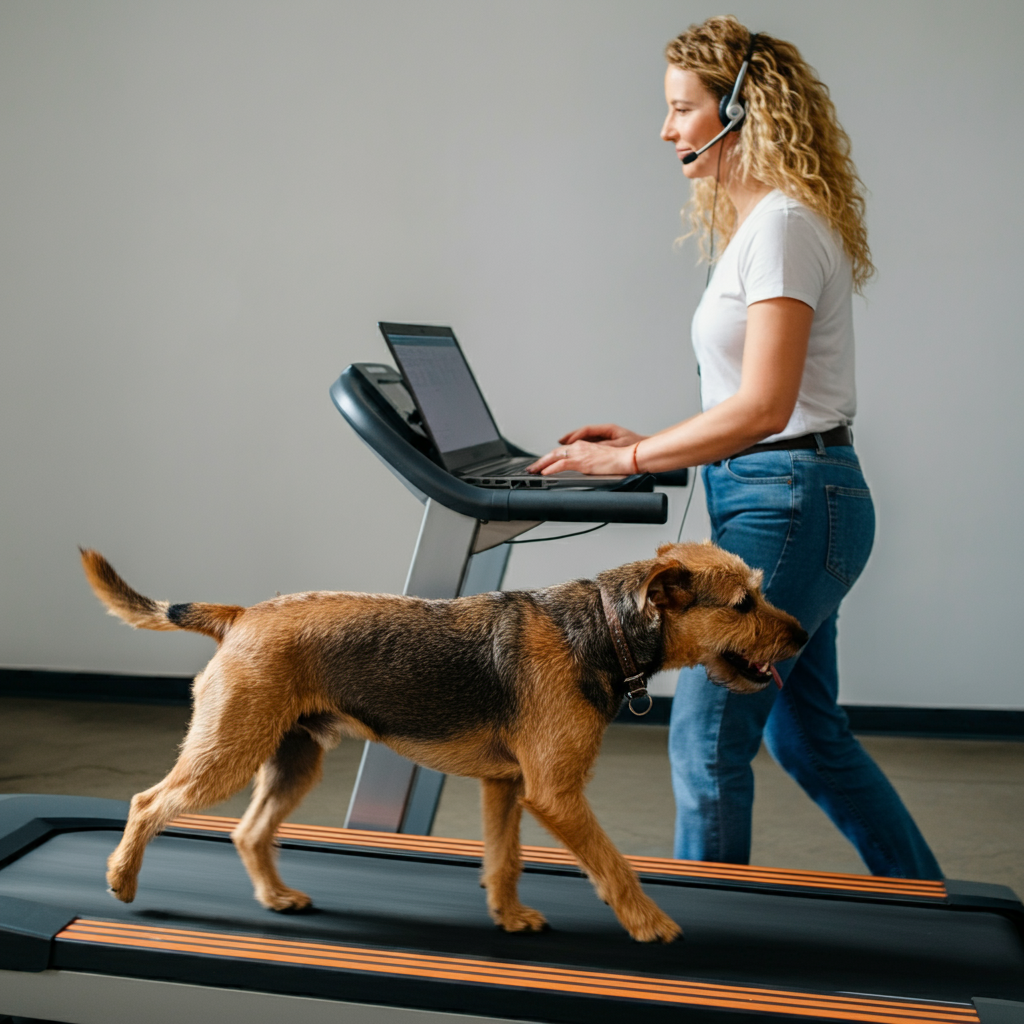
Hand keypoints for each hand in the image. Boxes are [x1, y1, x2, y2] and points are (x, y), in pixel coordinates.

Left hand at [527, 438, 642, 476]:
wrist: (626, 458)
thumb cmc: (617, 461)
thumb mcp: (598, 462)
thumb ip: (587, 464)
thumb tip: (580, 471)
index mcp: (583, 446)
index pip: (562, 452)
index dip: (550, 458)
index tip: (542, 464)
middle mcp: (579, 447)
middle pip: (554, 453)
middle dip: (541, 461)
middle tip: (531, 468)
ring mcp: (580, 453)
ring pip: (554, 457)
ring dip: (541, 465)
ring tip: (533, 471)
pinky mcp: (582, 461)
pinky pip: (561, 464)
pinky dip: (551, 469)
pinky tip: (544, 473)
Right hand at [558, 423, 644, 447]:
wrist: (646, 451)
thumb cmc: (636, 447)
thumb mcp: (619, 446)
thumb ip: (604, 446)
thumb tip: (590, 447)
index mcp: (608, 429)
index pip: (587, 430)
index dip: (575, 435)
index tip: (566, 442)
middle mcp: (605, 432)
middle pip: (583, 433)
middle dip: (569, 438)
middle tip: (559, 442)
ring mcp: (605, 438)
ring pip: (585, 439)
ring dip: (573, 443)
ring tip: (562, 447)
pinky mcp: (606, 445)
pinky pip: (589, 444)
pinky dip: (580, 447)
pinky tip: (574, 452)